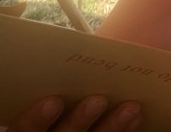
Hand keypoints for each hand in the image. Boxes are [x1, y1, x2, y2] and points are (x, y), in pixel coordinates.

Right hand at [8, 97, 140, 131]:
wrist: (73, 121)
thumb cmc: (61, 101)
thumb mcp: (49, 92)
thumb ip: (56, 85)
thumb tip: (75, 56)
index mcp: (32, 130)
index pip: (23, 131)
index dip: (36, 118)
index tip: (53, 100)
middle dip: (80, 121)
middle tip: (98, 100)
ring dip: (112, 127)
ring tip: (131, 107)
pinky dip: (123, 131)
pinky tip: (137, 116)